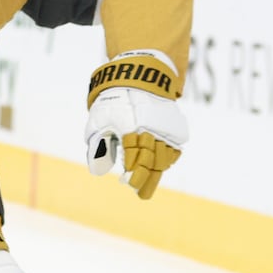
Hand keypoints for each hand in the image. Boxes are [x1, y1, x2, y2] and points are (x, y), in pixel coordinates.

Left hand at [85, 52, 188, 199]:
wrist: (138, 78)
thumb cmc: (113, 104)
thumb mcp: (98, 121)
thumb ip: (98, 147)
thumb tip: (98, 172)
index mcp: (130, 127)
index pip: (135, 157)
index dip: (133, 173)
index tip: (127, 182)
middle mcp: (151, 128)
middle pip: (152, 161)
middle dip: (146, 179)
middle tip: (142, 194)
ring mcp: (165, 128)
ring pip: (165, 158)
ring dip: (157, 173)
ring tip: (147, 184)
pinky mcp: (175, 127)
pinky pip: (174, 150)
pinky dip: (167, 160)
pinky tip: (159, 167)